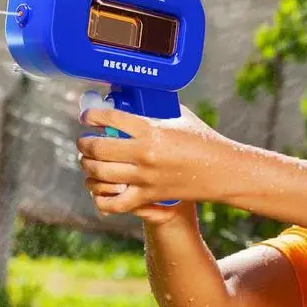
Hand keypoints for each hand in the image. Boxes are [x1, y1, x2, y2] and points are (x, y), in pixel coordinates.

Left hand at [76, 105, 230, 222]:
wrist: (222, 171)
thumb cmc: (204, 141)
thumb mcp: (180, 118)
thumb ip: (157, 111)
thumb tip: (138, 103)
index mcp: (151, 129)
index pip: (109, 118)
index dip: (92, 116)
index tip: (87, 118)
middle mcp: (144, 153)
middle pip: (98, 148)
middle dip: (85, 145)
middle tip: (84, 142)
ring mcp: (145, 178)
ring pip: (100, 174)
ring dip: (88, 167)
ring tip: (88, 162)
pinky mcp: (149, 196)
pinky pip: (114, 203)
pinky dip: (101, 198)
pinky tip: (99, 190)